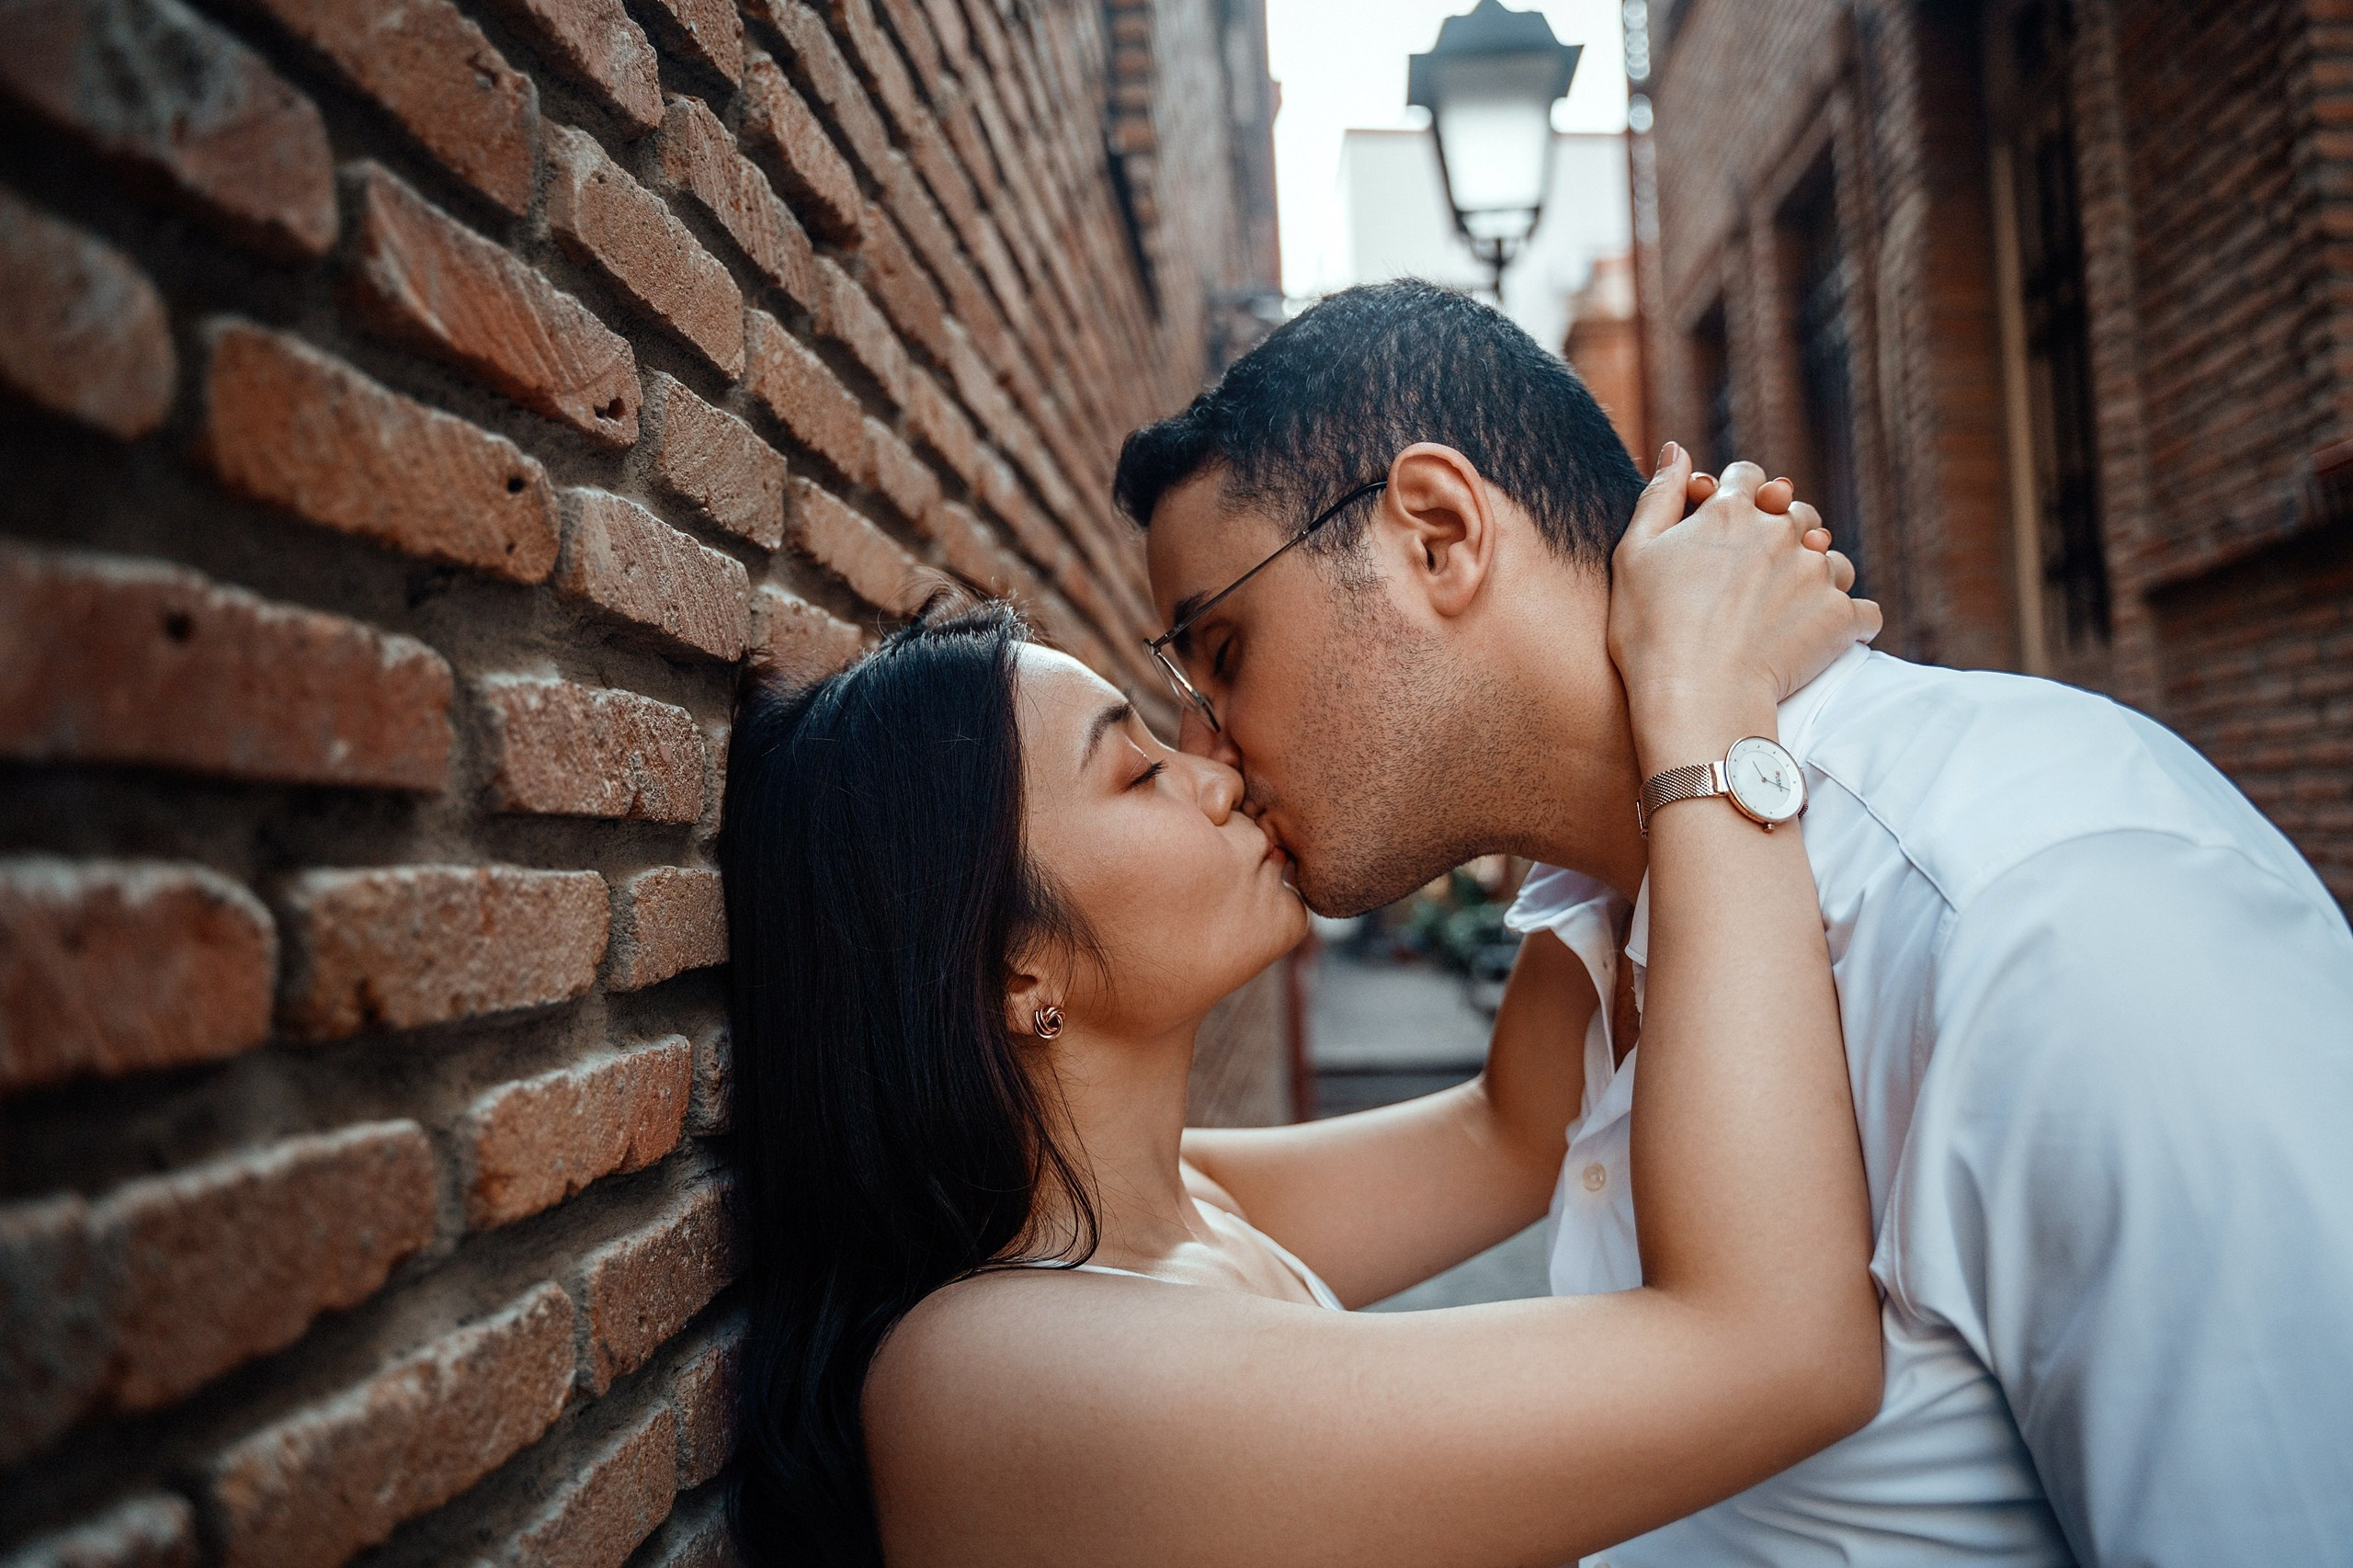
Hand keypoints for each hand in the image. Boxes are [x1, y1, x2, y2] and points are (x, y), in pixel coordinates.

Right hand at [1609, 446, 1881, 772]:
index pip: (1748, 476)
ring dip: (1816, 574)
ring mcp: (1816, 573)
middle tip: (1755, 574)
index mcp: (1731, 511)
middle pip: (1797, 512)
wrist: (1696, 694)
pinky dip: (1849, 621)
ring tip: (1787, 609)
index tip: (1727, 524)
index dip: (1738, 495)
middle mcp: (1782, 531)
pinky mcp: (1841, 617)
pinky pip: (1864, 611)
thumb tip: (1677, 448)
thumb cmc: (1651, 629)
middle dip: (1782, 532)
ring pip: (1831, 558)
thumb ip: (1659, 495)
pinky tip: (1824, 635)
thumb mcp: (1634, 553)